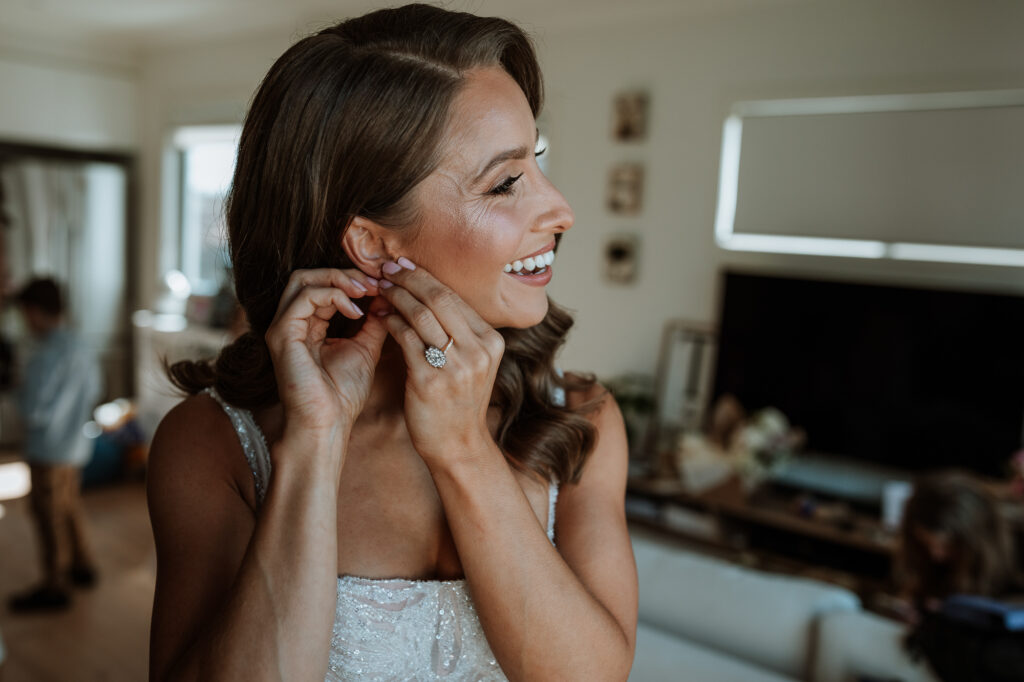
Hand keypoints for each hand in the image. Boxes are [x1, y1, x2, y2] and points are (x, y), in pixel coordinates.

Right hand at [264, 268, 389, 446]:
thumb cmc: (343, 395)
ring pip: (303, 279)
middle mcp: (290, 323)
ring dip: (339, 279)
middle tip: (375, 282)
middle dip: (345, 273)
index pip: (323, 285)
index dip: (353, 279)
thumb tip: (387, 295)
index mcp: (307, 325)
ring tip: (367, 290)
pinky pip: (304, 297)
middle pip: (309, 276)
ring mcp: (282, 327)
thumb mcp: (365, 349)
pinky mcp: (281, 334)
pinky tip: (356, 311)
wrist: (328, 425)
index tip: (383, 284)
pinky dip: (334, 295)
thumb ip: (372, 321)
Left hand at [377, 258, 504, 463]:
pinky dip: (391, 322)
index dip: (427, 277)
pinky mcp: (431, 379)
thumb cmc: (458, 402)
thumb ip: (460, 332)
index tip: (406, 266)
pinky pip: (406, 338)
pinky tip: (381, 316)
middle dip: (410, 279)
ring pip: (421, 314)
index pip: (456, 297)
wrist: (457, 446)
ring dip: (397, 297)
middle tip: (388, 269)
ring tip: (381, 289)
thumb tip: (428, 293)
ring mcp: (456, 365)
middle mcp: (478, 350)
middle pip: (439, 299)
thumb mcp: (472, 364)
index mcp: (491, 341)